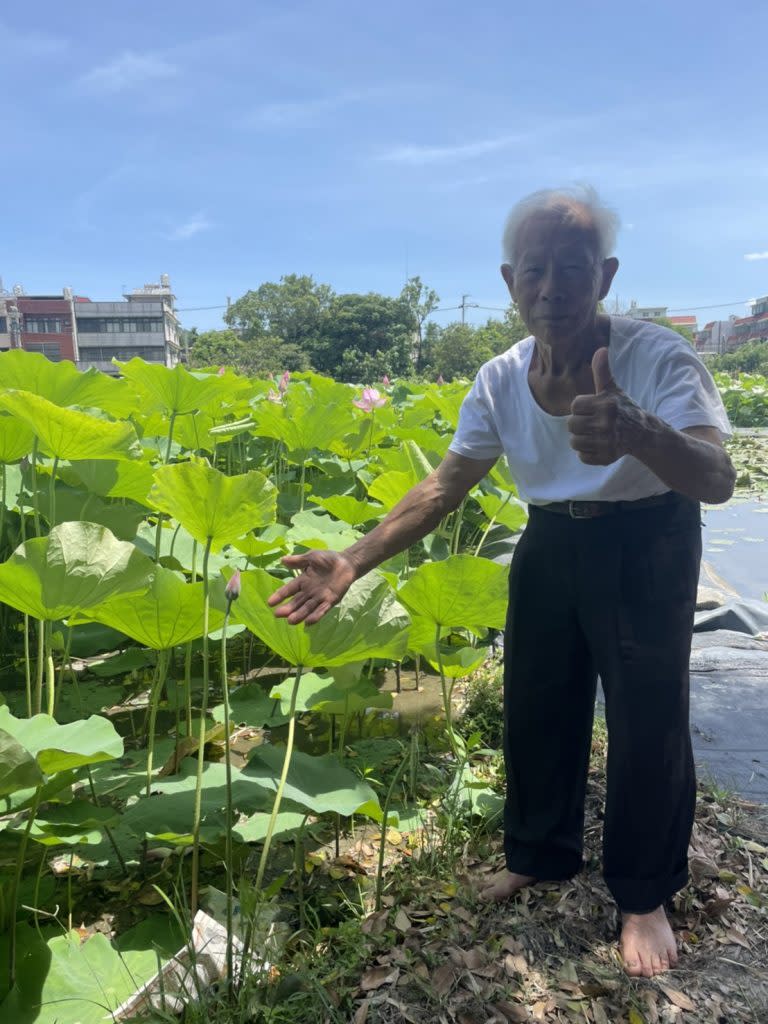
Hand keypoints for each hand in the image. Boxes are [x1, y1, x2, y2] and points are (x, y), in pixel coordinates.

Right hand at [267, 550, 357, 625]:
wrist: (347, 562)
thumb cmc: (329, 559)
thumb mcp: (311, 557)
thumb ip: (298, 561)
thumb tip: (282, 560)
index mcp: (303, 581)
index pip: (289, 590)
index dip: (280, 596)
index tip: (270, 602)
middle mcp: (309, 592)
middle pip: (297, 602)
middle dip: (288, 608)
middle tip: (278, 614)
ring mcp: (320, 597)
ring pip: (307, 608)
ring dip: (299, 615)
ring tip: (290, 621)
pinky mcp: (331, 600)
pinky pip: (322, 609)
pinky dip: (316, 616)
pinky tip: (308, 622)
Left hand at [567, 348, 646, 465]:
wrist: (643, 434)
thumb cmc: (623, 409)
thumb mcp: (613, 390)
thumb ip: (602, 372)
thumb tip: (601, 349)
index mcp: (605, 404)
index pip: (574, 406)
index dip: (580, 408)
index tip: (592, 409)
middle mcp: (606, 423)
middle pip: (571, 425)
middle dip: (579, 424)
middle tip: (591, 423)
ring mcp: (607, 442)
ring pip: (574, 442)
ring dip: (581, 439)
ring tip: (594, 434)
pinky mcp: (606, 457)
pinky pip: (582, 457)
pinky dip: (587, 453)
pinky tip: (598, 445)